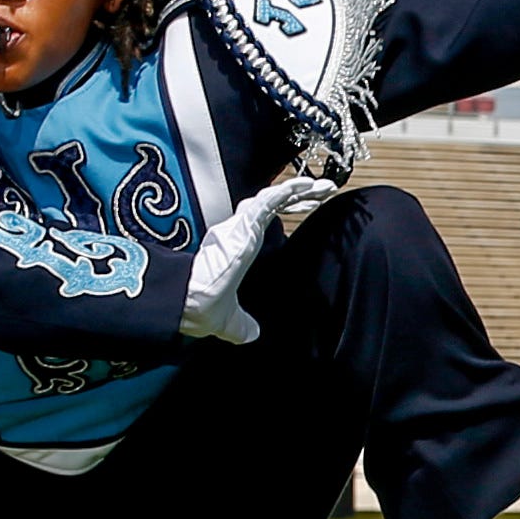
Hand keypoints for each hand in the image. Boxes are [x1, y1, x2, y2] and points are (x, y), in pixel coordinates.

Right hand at [177, 171, 340, 343]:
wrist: (194, 303)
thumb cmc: (205, 305)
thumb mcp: (233, 319)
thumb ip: (243, 324)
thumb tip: (252, 334)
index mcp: (241, 246)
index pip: (270, 220)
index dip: (290, 209)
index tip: (310, 204)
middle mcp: (241, 231)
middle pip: (277, 204)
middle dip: (302, 196)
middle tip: (325, 189)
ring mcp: (242, 225)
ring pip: (275, 198)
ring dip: (300, 190)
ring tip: (322, 184)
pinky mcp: (244, 224)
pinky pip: (269, 201)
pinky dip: (287, 191)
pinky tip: (306, 185)